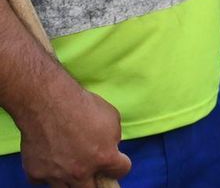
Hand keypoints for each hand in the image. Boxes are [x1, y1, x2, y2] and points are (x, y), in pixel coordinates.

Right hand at [16, 77, 132, 187]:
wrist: (47, 102)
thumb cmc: (81, 105)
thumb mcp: (111, 117)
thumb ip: (112, 137)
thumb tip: (110, 145)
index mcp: (104, 157)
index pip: (121, 170)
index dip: (120, 164)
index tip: (116, 160)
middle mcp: (81, 172)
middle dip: (96, 180)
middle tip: (93, 171)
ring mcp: (57, 175)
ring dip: (71, 181)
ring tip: (71, 169)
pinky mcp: (36, 173)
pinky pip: (43, 181)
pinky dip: (47, 173)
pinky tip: (50, 162)